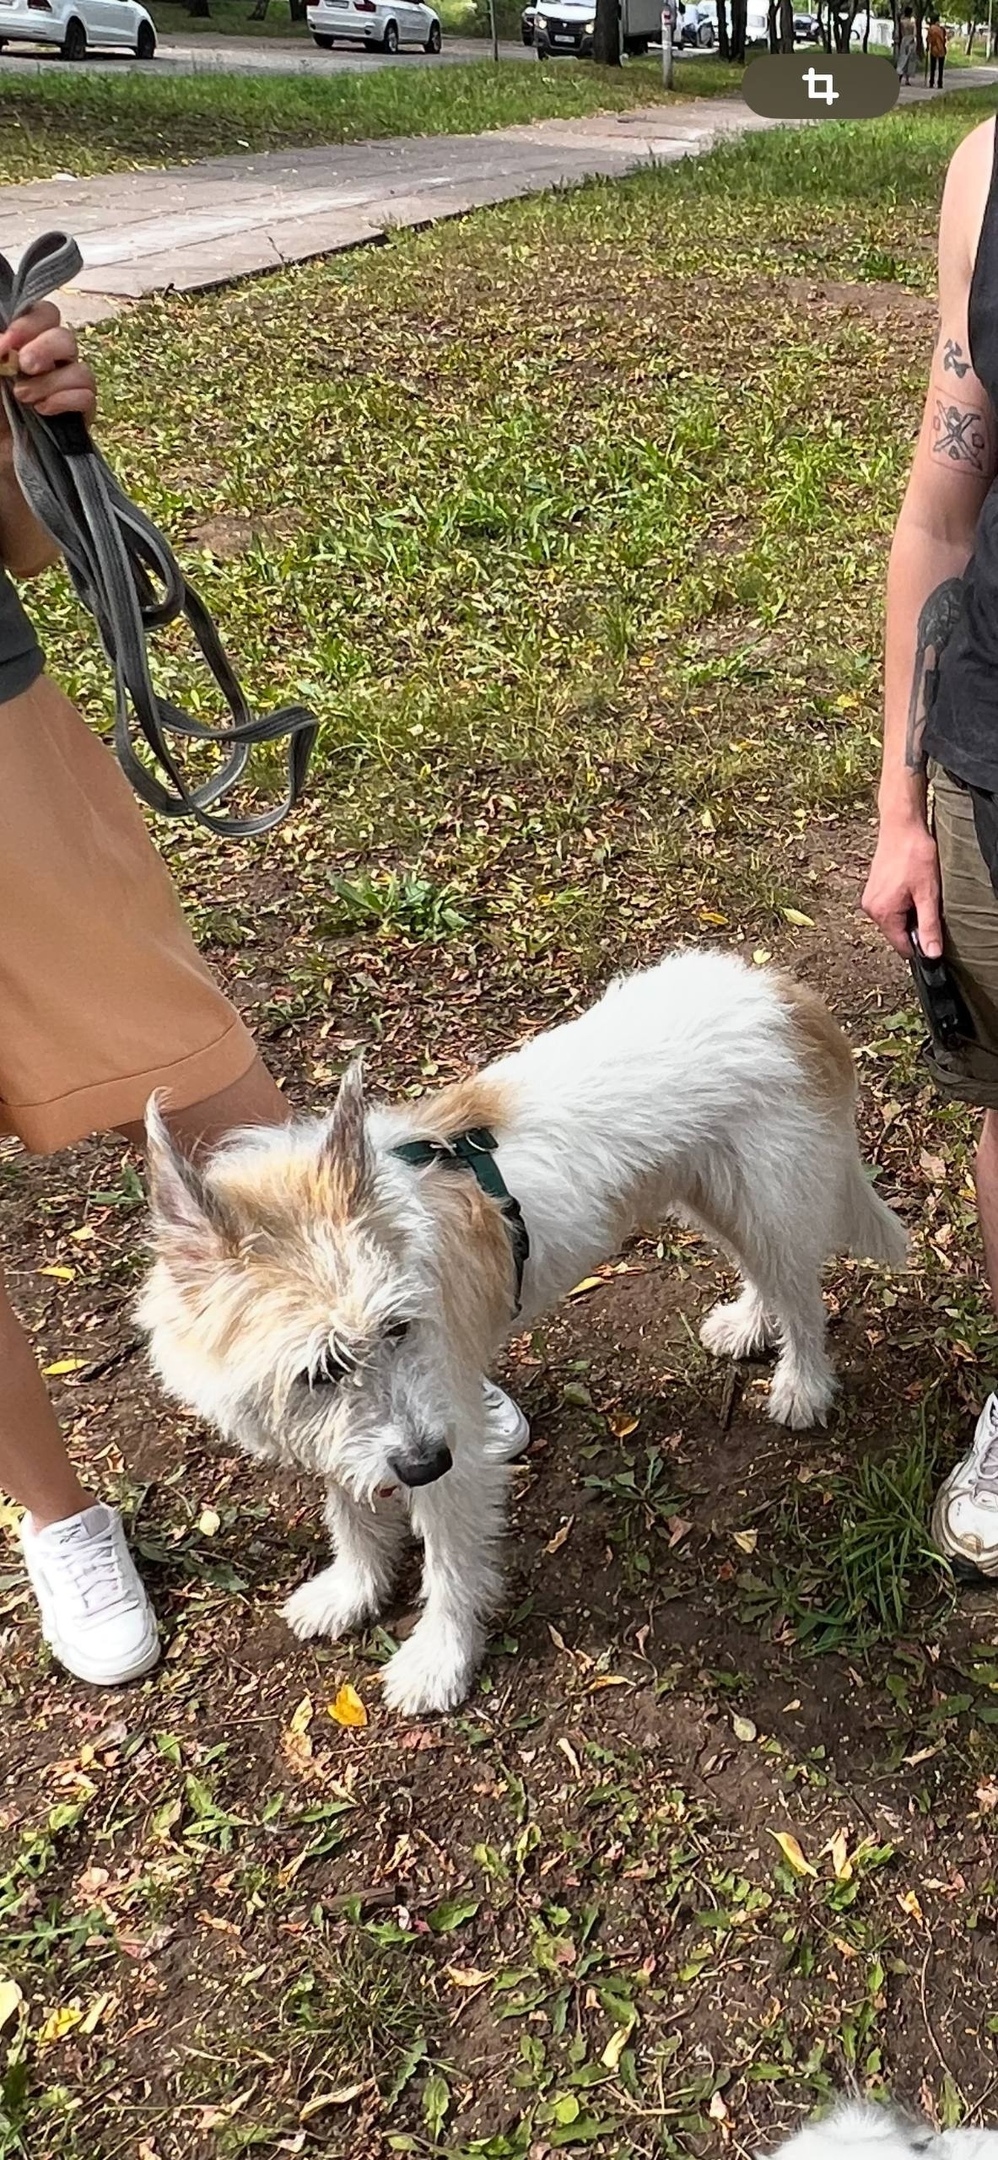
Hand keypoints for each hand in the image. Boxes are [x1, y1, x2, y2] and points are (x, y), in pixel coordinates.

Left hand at [0, 302, 95, 428]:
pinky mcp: (79, 416)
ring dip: (51, 381)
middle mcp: (52, 363)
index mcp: (28, 346)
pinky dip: (65, 400)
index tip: (7, 342)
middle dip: (46, 348)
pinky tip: (42, 411)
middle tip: (24, 365)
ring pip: (80, 369)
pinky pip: (87, 397)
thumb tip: (6, 342)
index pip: (44, 315)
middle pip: (66, 337)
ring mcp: (67, 389)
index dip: (29, 323)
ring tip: (22, 398)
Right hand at [861, 816, 941, 958]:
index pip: (902, 947)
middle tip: (926, 902)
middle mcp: (871, 909)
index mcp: (883, 914)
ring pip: (894, 921)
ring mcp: (870, 899)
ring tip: (917, 890)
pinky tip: (910, 886)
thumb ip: (929, 926)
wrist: (901, 827)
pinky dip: (902, 903)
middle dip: (914, 925)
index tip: (932, 928)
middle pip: (897, 934)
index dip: (921, 943)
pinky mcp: (872, 891)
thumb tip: (932, 953)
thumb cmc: (914, 856)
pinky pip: (889, 908)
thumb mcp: (928, 894)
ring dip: (908, 913)